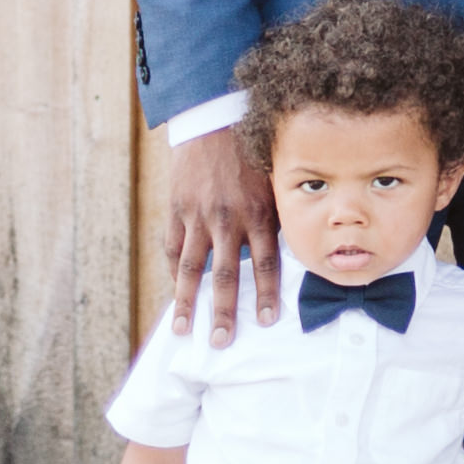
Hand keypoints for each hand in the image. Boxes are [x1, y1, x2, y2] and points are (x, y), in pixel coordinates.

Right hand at [159, 125, 280, 333]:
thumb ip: (280, 215)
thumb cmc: (255, 153)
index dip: (267, 293)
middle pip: (225, 276)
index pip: (266, 263)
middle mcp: (227, 220)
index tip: (267, 320)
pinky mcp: (175, 211)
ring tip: (183, 330)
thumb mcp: (276, 181)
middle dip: (223, 312)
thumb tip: (291, 249)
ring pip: (190, 269)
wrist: (216, 122)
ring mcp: (197, 217)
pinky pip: (172, 248)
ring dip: (187, 303)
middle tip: (222, 342)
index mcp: (259, 213)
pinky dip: (173, 272)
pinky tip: (174, 293)